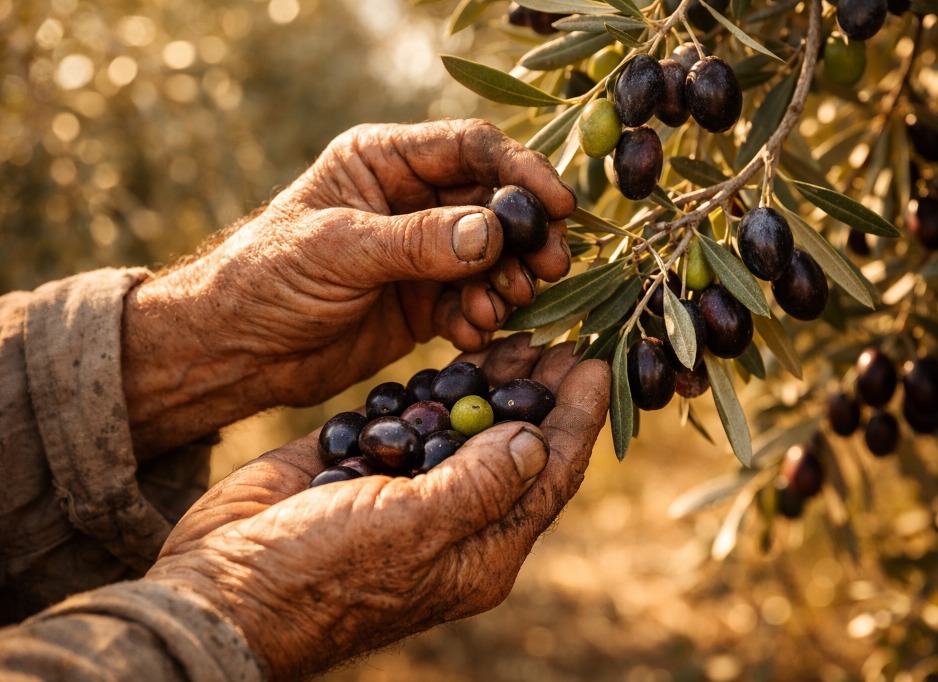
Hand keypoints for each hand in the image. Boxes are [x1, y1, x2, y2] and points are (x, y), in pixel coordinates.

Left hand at [122, 120, 575, 455]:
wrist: (236, 351)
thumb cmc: (267, 280)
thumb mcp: (338, 250)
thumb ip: (417, 241)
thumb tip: (494, 232)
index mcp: (385, 161)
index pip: (473, 149)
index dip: (522, 171)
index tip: (559, 205)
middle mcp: (411, 200)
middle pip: (496, 204)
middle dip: (526, 236)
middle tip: (549, 268)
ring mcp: (422, 253)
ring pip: (493, 257)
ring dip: (507, 282)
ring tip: (499, 308)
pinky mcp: (424, 302)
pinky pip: (473, 301)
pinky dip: (482, 318)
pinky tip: (470, 333)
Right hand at [145, 349, 609, 680]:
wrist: (222, 588)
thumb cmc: (318, 573)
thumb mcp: (409, 530)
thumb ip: (479, 484)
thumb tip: (535, 440)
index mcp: (480, 549)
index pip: (550, 474)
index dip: (578, 417)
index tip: (598, 363)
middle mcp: (456, 520)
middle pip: (518, 445)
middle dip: (542, 391)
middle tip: (564, 335)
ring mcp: (411, 491)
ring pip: (470, 428)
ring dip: (496, 382)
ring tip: (523, 332)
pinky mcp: (368, 466)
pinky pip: (419, 421)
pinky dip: (440, 388)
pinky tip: (457, 355)